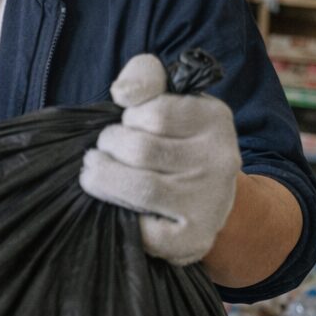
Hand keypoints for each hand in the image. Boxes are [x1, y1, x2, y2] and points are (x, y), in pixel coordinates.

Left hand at [79, 54, 241, 264]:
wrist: (202, 194)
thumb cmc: (167, 138)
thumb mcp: (162, 95)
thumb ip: (143, 77)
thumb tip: (123, 93)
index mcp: (214, 119)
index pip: (155, 112)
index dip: (130, 118)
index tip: (130, 123)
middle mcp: (220, 160)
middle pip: (140, 150)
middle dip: (108, 148)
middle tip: (103, 151)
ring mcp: (210, 202)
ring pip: (140, 188)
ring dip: (104, 179)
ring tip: (95, 173)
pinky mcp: (195, 238)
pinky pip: (145, 230)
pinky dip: (120, 215)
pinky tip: (117, 203)